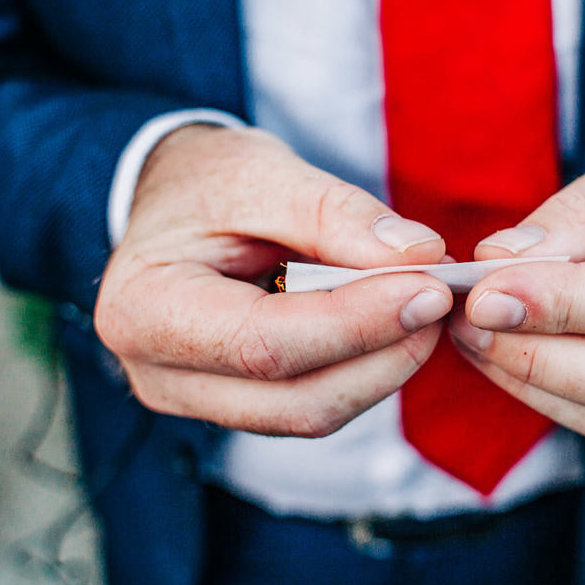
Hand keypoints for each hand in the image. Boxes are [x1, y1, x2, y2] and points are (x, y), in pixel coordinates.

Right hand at [95, 125, 452, 435]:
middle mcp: (159, 376)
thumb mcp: (261, 172)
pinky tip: (393, 322)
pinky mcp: (235, 406)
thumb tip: (420, 256)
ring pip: (313, 413)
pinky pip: (313, 403)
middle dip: (383, 353)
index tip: (430, 288)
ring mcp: (196, 401)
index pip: (264, 343)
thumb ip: (336, 213)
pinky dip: (364, 367)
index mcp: (144, 311)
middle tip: (441, 297)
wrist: (167, 204)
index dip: (357, 323)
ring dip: (383, 365)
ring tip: (423, 303)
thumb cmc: (202, 182)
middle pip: (296, 400)